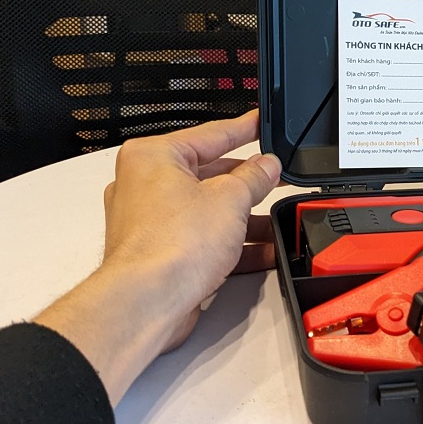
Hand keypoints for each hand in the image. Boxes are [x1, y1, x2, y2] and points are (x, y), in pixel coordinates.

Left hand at [35, 110, 281, 403]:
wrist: (148, 302)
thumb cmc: (171, 245)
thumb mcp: (230, 199)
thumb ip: (254, 177)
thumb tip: (266, 166)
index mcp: (154, 156)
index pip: (210, 134)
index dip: (243, 129)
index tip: (260, 121)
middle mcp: (144, 184)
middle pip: (208, 173)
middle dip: (247, 181)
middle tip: (276, 176)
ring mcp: (149, 220)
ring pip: (206, 209)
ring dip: (243, 217)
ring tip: (277, 220)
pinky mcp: (158, 252)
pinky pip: (200, 238)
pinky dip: (229, 242)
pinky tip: (263, 251)